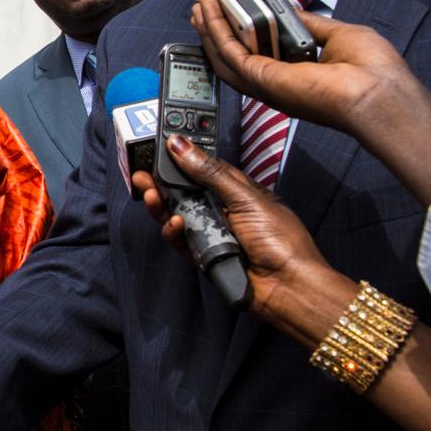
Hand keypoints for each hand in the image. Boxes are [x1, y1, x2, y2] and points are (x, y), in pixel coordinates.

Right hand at [131, 135, 355, 345]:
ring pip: (178, 217)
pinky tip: (175, 224)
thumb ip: (209, 172)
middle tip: (141, 176)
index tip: (159, 151)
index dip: (181, 160)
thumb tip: (181, 145)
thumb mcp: (245, 198)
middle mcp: (223, 212)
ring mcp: (213, 234)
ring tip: (151, 196)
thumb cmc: (280, 240)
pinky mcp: (204, 256)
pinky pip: (181, 242)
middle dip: (161, 184)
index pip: (202, 170)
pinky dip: (174, 233)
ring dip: (162, 207)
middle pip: (184, 194)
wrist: (288, 286)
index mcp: (237, 192)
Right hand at [190, 0, 419, 135]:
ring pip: (224, 55)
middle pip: (234, 55)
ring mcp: (266, 83)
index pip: (259, 53)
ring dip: (210, 27)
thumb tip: (290, 13)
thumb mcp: (338, 35)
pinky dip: (216, 29)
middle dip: (217, 29)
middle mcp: (277, 82)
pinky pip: (229, 52)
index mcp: (296, 75)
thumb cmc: (372, 73)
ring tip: (201, 4)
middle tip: (205, 6)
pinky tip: (211, 10)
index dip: (241, 32)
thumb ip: (309, 25)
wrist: (378, 94)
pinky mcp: (260, 79)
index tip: (231, 11)